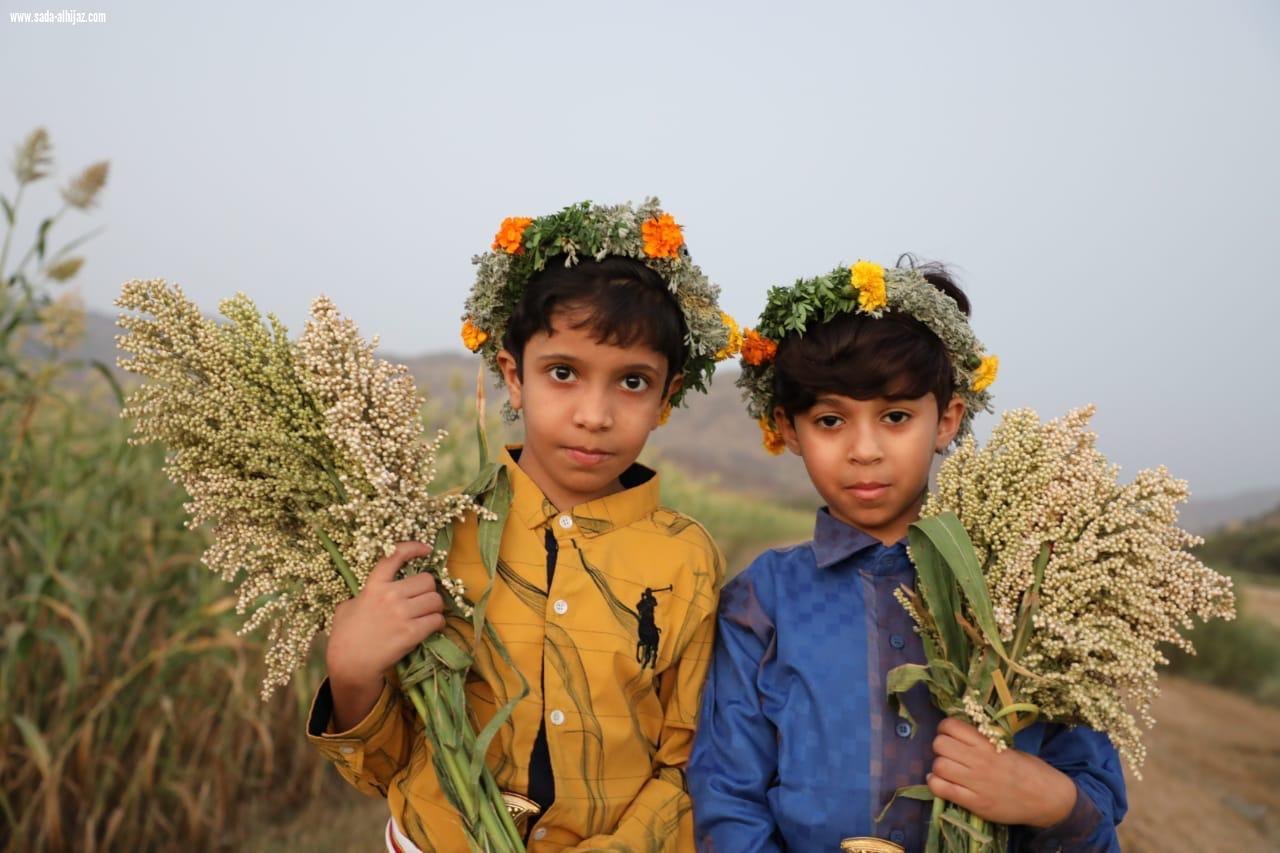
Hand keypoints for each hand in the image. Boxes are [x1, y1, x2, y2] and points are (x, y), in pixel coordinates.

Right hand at [325, 541, 444, 728]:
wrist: (350, 664)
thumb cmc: (345, 636)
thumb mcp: (346, 608)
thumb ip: (361, 596)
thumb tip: (368, 594)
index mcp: (374, 586)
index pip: (395, 556)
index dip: (414, 548)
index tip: (426, 549)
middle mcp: (390, 596)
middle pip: (427, 580)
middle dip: (428, 590)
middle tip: (423, 600)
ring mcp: (402, 614)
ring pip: (436, 600)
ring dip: (435, 607)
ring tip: (427, 614)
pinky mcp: (412, 633)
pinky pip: (437, 620)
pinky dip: (437, 623)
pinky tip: (431, 627)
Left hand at [927, 717, 1076, 828]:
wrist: (1047, 799)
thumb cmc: (1029, 770)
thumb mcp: (1007, 747)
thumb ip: (983, 741)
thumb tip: (958, 735)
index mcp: (988, 744)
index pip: (951, 726)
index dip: (945, 729)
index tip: (949, 734)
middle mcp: (980, 761)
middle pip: (940, 744)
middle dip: (940, 747)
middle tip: (947, 753)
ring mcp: (976, 783)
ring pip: (939, 766)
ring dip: (938, 766)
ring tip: (945, 769)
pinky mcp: (975, 803)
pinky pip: (942, 789)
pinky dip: (935, 783)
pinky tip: (939, 781)